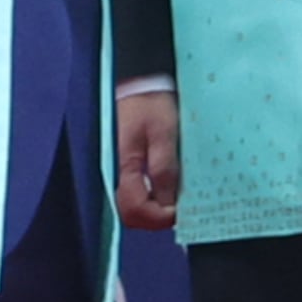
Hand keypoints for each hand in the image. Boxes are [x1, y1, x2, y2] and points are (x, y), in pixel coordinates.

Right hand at [115, 91, 181, 232]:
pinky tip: (171, 187)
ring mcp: (123, 171)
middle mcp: (118, 173)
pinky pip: (139, 194)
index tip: (180, 210)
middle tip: (182, 207)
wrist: (142, 83)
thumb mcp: (165, 133)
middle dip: (158, 217)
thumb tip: (168, 204)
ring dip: (157, 208)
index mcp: (124, 166)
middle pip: (132, 215)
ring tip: (179, 197)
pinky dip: (155, 197)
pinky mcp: (129, 167)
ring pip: (136, 207)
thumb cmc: (152, 103)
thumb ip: (164, 169)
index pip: (133, 210)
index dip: (159, 217)